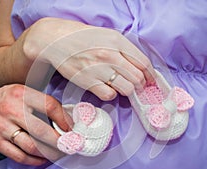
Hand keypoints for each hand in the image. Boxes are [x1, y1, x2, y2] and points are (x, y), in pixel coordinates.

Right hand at [0, 84, 70, 164]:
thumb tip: (66, 119)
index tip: (72, 129)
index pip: (50, 106)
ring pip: (32, 146)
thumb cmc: (4, 100)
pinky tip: (42, 159)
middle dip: (60, 142)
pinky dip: (34, 160)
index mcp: (22, 94)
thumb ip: (42, 102)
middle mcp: (12, 110)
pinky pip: (19, 156)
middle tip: (69, 146)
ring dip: (49, 153)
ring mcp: (2, 127)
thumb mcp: (22, 92)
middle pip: (42, 131)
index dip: (65, 119)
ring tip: (59, 154)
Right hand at [23, 18, 155, 100]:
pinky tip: (107, 88)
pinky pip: (109, 95)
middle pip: (137, 78)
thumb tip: (138, 65)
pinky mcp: (88, 81)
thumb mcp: (106, 35)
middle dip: (141, 84)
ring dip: (128, 90)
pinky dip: (111, 94)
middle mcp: (110, 55)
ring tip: (123, 87)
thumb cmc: (81, 37)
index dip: (150, 74)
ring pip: (126, 88)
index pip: (143, 62)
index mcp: (117, 41)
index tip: (151, 80)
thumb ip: (123, 48)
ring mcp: (99, 69)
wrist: (56, 40)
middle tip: (138, 86)